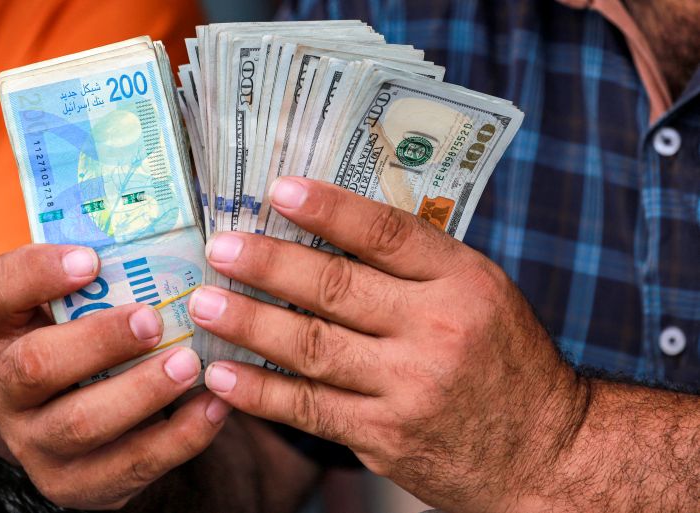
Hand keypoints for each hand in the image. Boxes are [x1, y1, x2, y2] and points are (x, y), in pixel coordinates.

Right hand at [0, 244, 230, 509]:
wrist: (56, 419)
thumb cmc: (77, 339)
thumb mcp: (69, 304)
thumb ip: (105, 272)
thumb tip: (180, 226)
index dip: (39, 274)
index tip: (91, 258)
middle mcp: (4, 387)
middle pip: (35, 367)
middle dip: (100, 342)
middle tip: (154, 320)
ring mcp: (37, 442)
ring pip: (82, 424)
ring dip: (143, 392)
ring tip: (191, 363)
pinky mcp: (78, 482)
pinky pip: (128, 466)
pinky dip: (180, 437)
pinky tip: (216, 405)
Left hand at [189, 178, 589, 511]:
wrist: (544, 451)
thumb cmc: (507, 362)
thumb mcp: (482, 296)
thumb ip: (419, 266)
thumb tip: (333, 228)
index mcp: (464, 282)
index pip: (388, 234)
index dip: (329, 209)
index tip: (278, 190)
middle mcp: (438, 331)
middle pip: (337, 288)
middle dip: (269, 265)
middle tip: (220, 249)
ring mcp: (409, 387)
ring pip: (312, 347)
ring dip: (249, 324)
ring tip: (204, 304)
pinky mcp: (386, 436)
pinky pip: (310, 409)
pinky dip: (260, 391)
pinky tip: (222, 374)